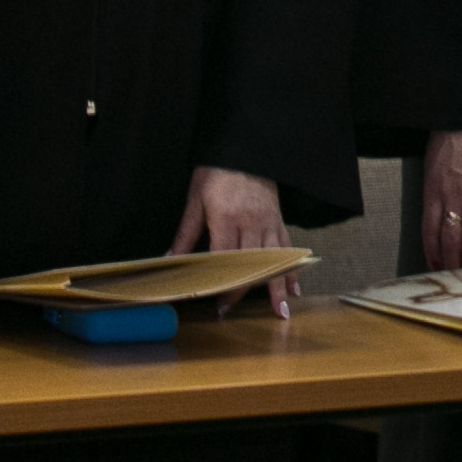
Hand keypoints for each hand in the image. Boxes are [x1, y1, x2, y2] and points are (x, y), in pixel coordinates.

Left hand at [169, 164, 299, 318]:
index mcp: (226, 218)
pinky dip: (291, 269)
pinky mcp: (278, 220)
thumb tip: (168, 261)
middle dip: (241, 292)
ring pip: (274, 260)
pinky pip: (286, 248)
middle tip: (228, 311)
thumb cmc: (217, 172)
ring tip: (279, 313)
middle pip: (249, 265)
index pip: (224, 259)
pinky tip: (293, 288)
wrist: (245, 148)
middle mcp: (251, 223)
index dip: (219, 283)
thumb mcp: (195, 200)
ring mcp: (268, 222)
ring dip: (276, 288)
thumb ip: (185, 234)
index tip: (212, 302)